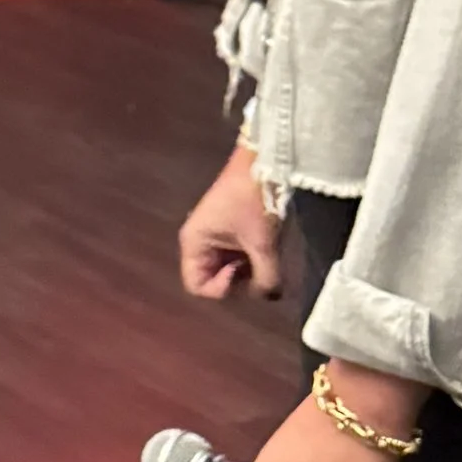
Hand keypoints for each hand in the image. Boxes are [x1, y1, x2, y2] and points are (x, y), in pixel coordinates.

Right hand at [179, 141, 281, 300]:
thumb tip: (268, 296)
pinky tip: (265, 253)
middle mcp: (198, 243)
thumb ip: (265, 278)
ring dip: (246, 273)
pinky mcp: (228, 233)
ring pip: (225, 271)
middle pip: (211, 280)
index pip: (197, 286)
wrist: (262, 165)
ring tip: (264, 262)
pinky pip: (234, 258)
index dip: (220, 289)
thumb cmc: (253, 202)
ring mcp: (213, 238)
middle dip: (235, 283)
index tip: (241, 273)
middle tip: (257, 271)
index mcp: (194, 243)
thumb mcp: (262, 244)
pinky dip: (250, 262)